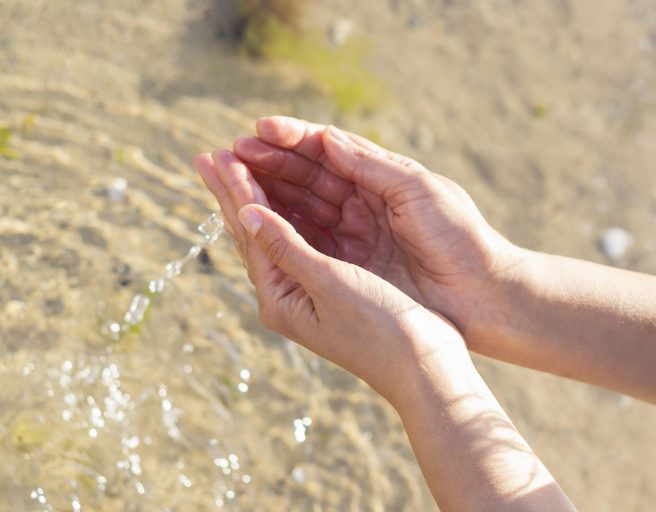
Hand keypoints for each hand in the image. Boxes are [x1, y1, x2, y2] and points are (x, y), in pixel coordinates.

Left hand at [192, 150, 468, 404]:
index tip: (218, 154)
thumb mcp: (331, 283)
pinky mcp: (331, 288)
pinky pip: (299, 242)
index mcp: (280, 298)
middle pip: (252, 234)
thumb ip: (287, 246)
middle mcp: (286, 296)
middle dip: (233, 193)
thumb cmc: (381, 329)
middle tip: (207, 157)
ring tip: (234, 169)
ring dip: (255, 200)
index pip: (250, 233)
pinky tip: (279, 201)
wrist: (423, 368)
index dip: (237, 190)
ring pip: (273, 236)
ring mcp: (307, 293)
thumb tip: (245, 212)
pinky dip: (287, 215)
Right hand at [231, 116, 522, 338]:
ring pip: (302, 209)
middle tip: (228, 152)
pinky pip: (308, 243)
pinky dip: (281, 229)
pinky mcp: (350, 268)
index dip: (292, 140)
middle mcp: (364, 204)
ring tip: (229, 178)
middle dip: (268, 164)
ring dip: (266, 193)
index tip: (257, 131)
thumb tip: (328, 138)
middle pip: (308, 178)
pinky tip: (253, 217)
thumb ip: (372, 167)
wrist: (482, 296)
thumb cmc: (460, 239)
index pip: (329, 152)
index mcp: (383, 178)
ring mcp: (355, 237)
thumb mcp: (421, 192)